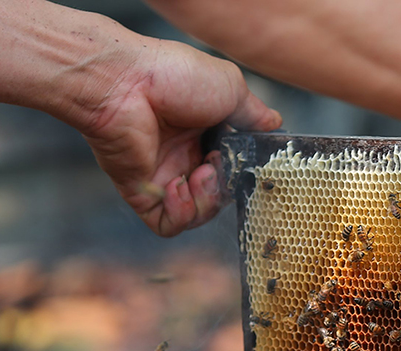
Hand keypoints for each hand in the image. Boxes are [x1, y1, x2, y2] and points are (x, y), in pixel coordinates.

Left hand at [81, 38, 280, 236]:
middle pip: (219, 197)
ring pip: (198, 215)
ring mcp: (163, 177)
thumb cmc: (172, 75)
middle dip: (224, 188)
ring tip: (199, 175)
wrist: (124, 82)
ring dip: (206, 202)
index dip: (242, 173)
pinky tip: (178, 189)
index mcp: (204, 134)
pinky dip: (181, 215)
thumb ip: (254, 113)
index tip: (245, 162)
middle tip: (216, 165)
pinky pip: (168, 225)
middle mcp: (184, 158)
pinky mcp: (142, 194)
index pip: (232, 170)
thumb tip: (275, 125)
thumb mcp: (230, 87)